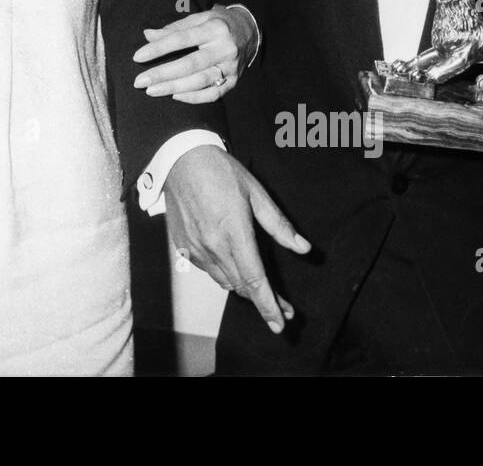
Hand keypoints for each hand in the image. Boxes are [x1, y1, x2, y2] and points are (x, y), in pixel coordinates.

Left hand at [131, 5, 259, 103]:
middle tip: (140, 81)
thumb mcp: (198, 18)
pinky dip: (194, 97)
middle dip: (162, 74)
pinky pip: (213, 94)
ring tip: (152, 91)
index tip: (138, 56)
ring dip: (174, 87)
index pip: (181, 39)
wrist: (250, 32)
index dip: (158, 48)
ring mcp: (231, 66)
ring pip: (200, 81)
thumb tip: (147, 35)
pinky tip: (175, 96)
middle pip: (190, 64)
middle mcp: (224, 48)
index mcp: (214, 28)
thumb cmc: (217, 24)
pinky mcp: (234, 81)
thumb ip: (173, 28)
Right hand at [165, 145, 309, 332]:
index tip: (281, 322)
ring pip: (224, 282)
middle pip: (241, 286)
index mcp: (234, 232)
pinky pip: (209, 270)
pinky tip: (233, 265)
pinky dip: (224, 274)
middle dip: (263, 301)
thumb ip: (279, 224)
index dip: (269, 304)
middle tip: (283, 308)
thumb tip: (302, 247)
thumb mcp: (256, 193)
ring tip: (260, 289)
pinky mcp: (183, 246)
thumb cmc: (219, 171)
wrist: (180, 159)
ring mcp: (195, 248)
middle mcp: (212, 245)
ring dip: (244, 289)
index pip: (254, 279)